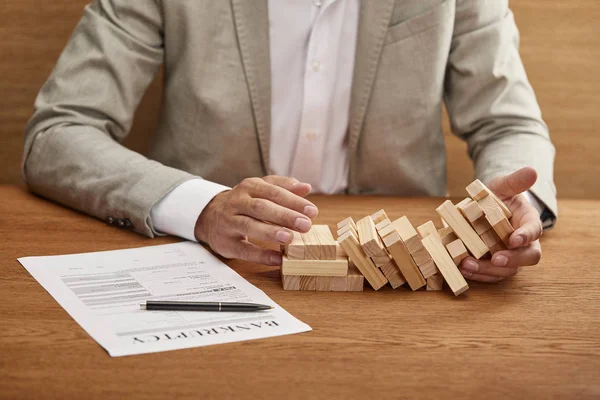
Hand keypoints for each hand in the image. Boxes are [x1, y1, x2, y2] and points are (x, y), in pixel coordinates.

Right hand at [195, 176, 316, 265]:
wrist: (209, 216)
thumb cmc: (244, 202)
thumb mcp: (260, 189)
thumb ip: (283, 187)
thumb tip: (306, 187)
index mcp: (250, 187)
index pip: (273, 192)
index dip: (293, 201)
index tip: (312, 211)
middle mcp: (237, 202)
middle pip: (261, 207)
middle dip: (285, 216)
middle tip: (305, 225)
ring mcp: (229, 222)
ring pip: (249, 226)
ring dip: (270, 232)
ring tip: (289, 238)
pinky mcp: (225, 242)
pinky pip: (243, 249)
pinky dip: (261, 255)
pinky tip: (277, 258)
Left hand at [459, 167, 542, 282]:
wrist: (483, 210)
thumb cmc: (497, 197)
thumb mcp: (503, 186)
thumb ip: (515, 181)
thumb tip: (532, 171)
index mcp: (529, 223)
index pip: (534, 232)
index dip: (526, 236)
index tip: (513, 239)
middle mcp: (523, 244)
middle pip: (526, 257)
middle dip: (512, 260)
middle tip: (496, 259)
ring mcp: (508, 256)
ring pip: (505, 270)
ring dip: (487, 270)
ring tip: (467, 265)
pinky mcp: (492, 265)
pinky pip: (488, 274)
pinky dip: (476, 274)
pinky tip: (461, 269)